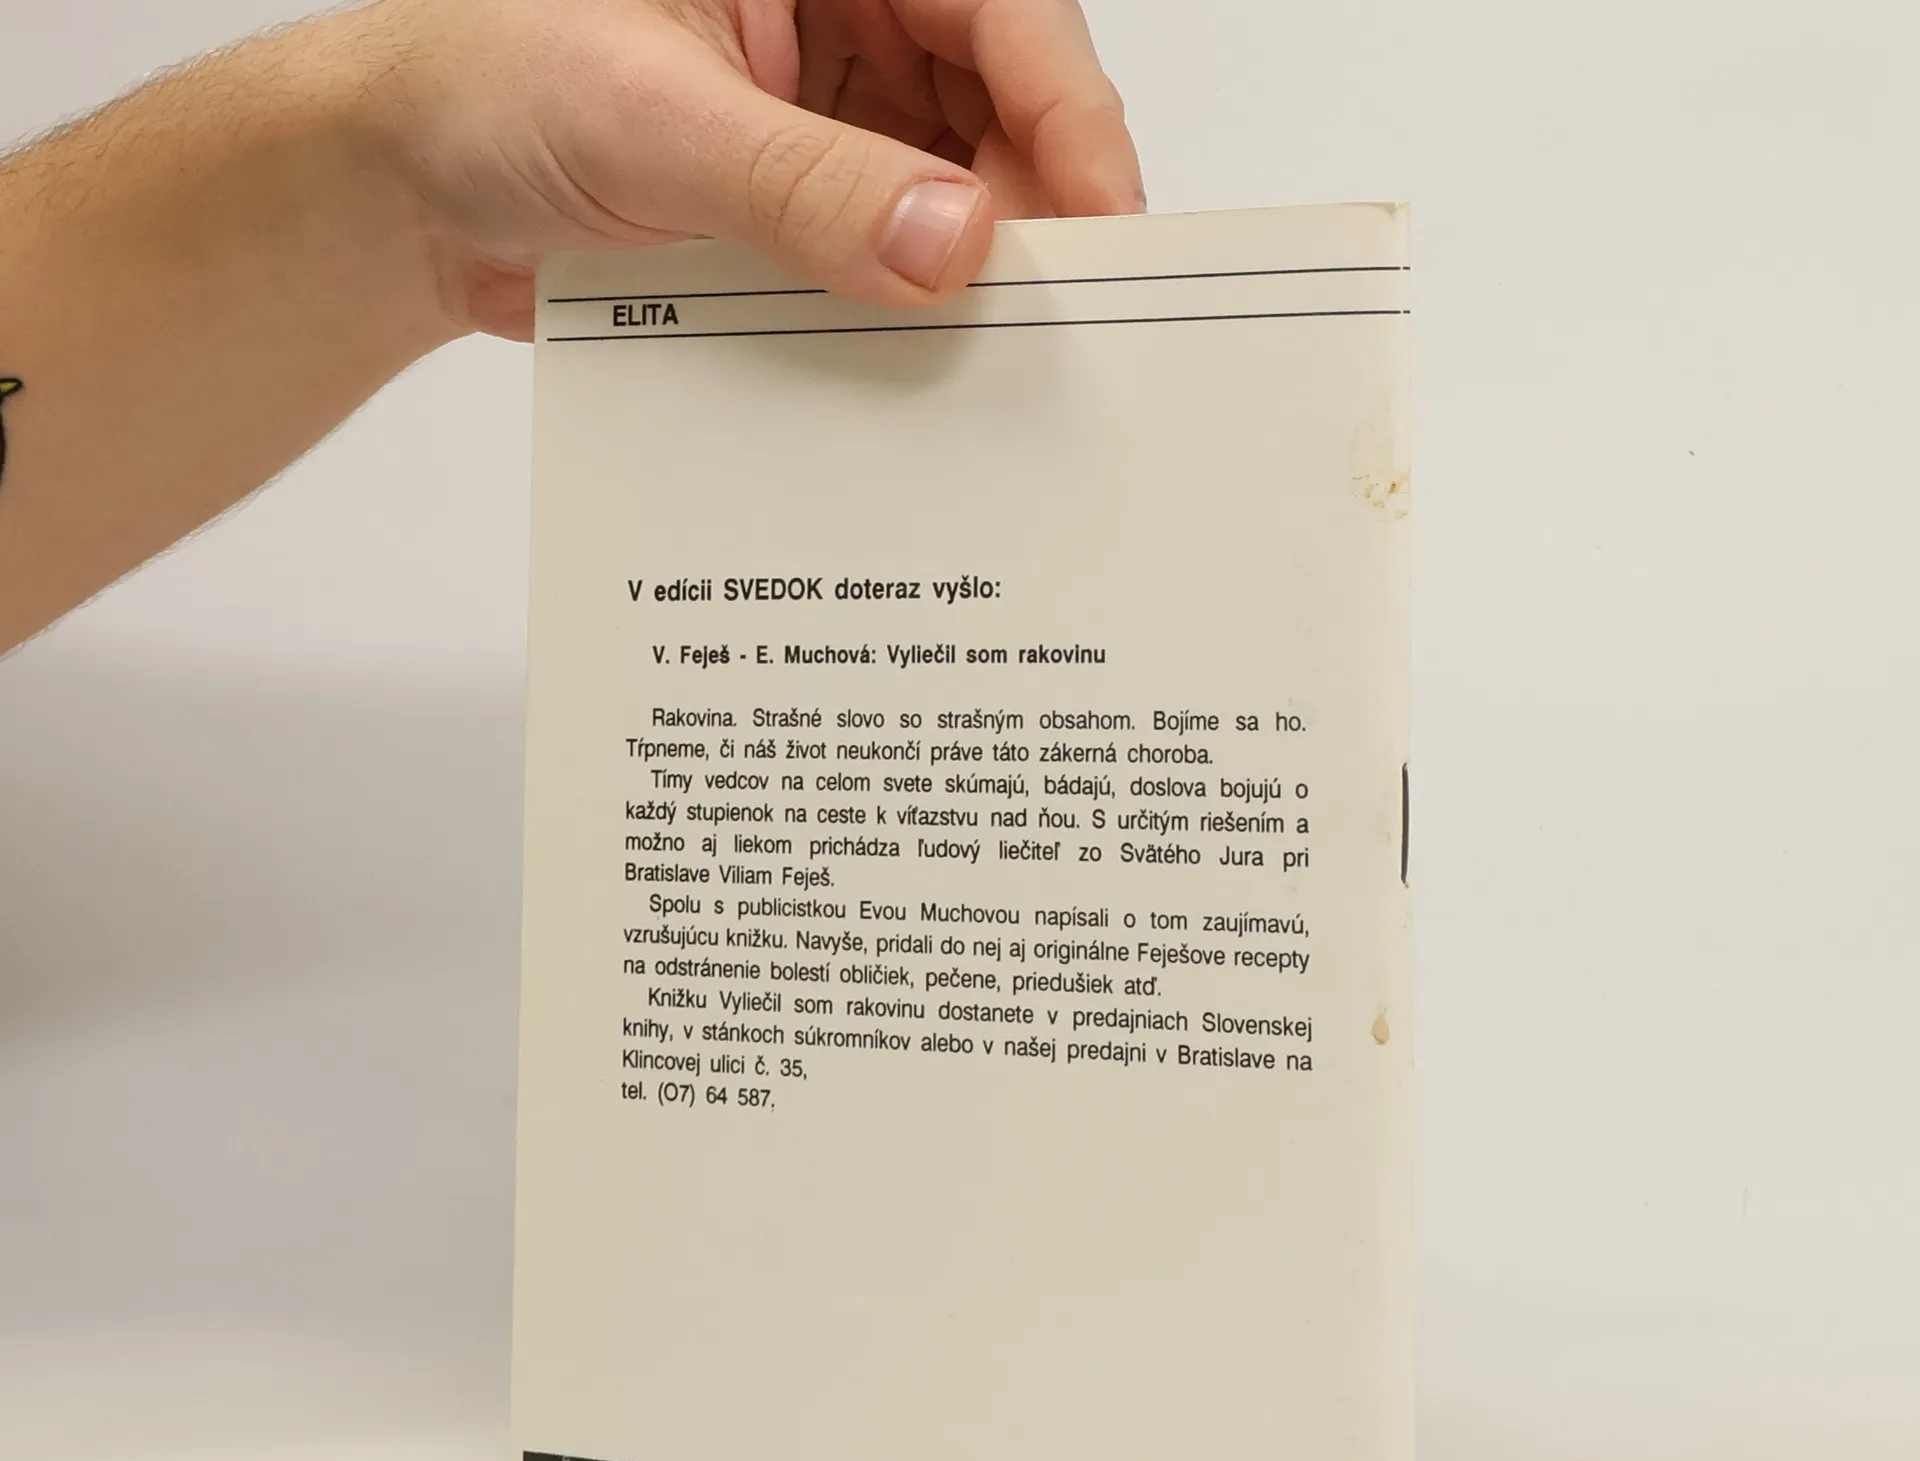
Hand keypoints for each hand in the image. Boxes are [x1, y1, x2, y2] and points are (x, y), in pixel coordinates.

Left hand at [352, 0, 1144, 339]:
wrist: (400, 193)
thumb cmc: (479, 89)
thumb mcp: (647, 121)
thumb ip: (801, 184)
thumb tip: (951, 243)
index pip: (995, 7)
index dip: (1068, 112)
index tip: (1104, 225)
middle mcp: (837, 11)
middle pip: (997, 99)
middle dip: (1030, 205)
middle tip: (1051, 316)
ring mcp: (824, 109)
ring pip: (955, 183)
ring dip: (970, 269)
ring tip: (985, 354)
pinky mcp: (802, 197)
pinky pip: (890, 248)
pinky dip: (909, 307)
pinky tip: (915, 358)